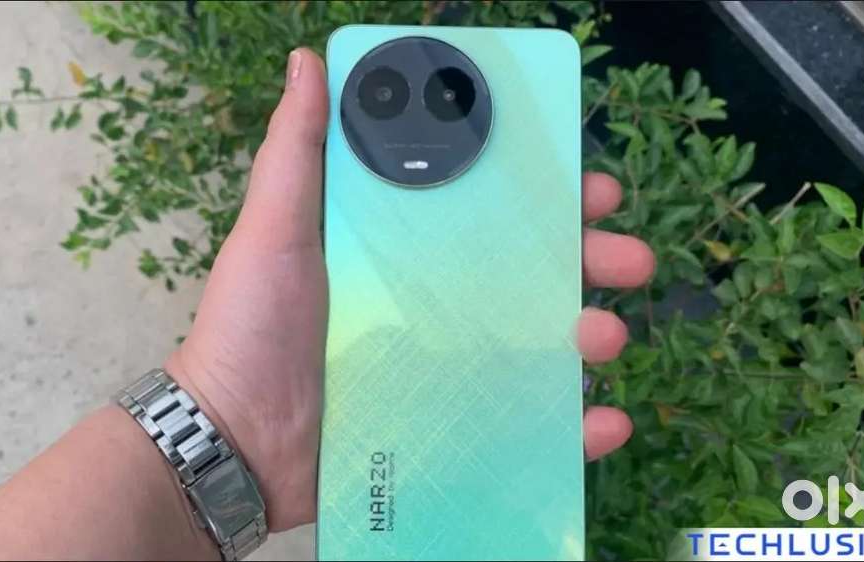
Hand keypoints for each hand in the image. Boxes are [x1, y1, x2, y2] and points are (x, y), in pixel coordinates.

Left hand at [166, 48, 654, 531]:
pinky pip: (528, 426)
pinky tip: (605, 423)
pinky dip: (575, 429)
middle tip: (630, 258)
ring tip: (606, 336)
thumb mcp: (274, 229)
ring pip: (542, 344)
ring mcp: (449, 367)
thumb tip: (307, 61)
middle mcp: (437, 301)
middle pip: (533, 272)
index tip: (588, 184)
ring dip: (592, 334)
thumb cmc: (250, 328)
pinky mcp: (451, 427)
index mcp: (406, 248)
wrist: (233, 442)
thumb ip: (295, 151)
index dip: (547, 195)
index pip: (491, 209)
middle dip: (592, 259)